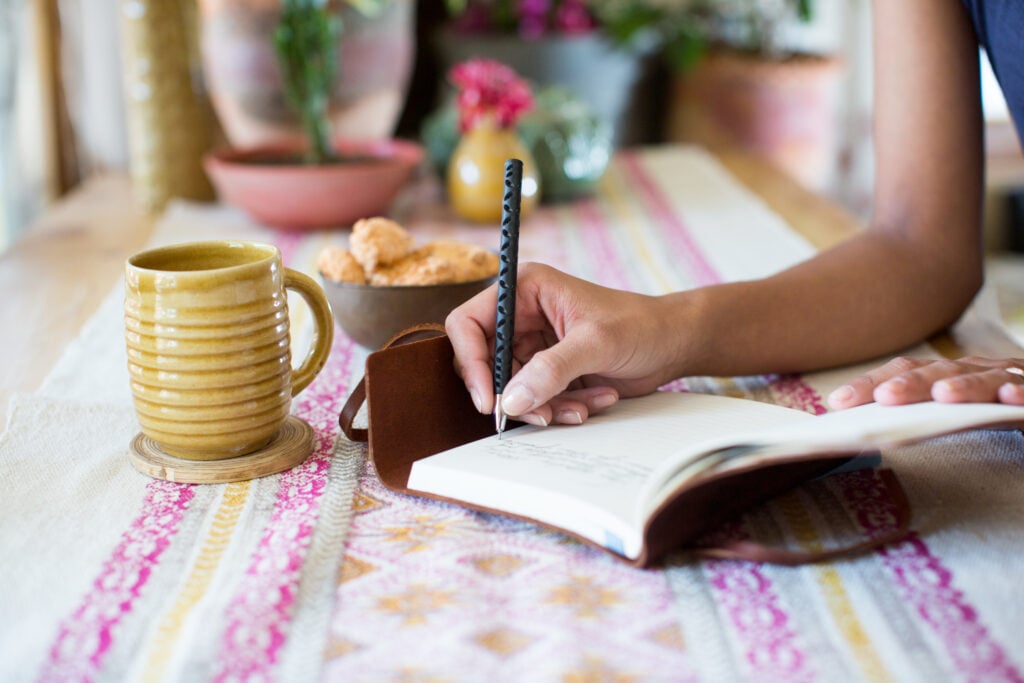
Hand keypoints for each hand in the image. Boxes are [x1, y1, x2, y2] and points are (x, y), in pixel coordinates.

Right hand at [445, 263, 686, 425]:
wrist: (672, 344)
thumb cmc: (640, 325)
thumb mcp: (596, 344)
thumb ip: (552, 370)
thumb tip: (510, 400)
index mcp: (524, 290)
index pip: (468, 323)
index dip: (472, 362)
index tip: (488, 399)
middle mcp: (521, 316)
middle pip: (485, 364)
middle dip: (512, 394)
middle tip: (540, 414)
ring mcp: (533, 346)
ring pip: (510, 389)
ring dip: (543, 407)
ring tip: (581, 407)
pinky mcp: (547, 371)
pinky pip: (534, 400)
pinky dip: (560, 409)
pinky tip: (594, 400)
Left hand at [828, 356, 1023, 408]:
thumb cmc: (993, 411)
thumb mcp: (953, 413)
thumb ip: (916, 418)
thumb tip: (865, 432)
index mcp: (948, 374)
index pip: (904, 373)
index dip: (872, 383)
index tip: (839, 401)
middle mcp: (975, 371)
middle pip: (938, 372)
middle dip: (910, 383)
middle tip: (885, 397)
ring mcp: (1008, 379)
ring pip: (984, 379)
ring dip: (963, 386)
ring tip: (943, 395)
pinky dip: (1020, 393)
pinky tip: (1009, 399)